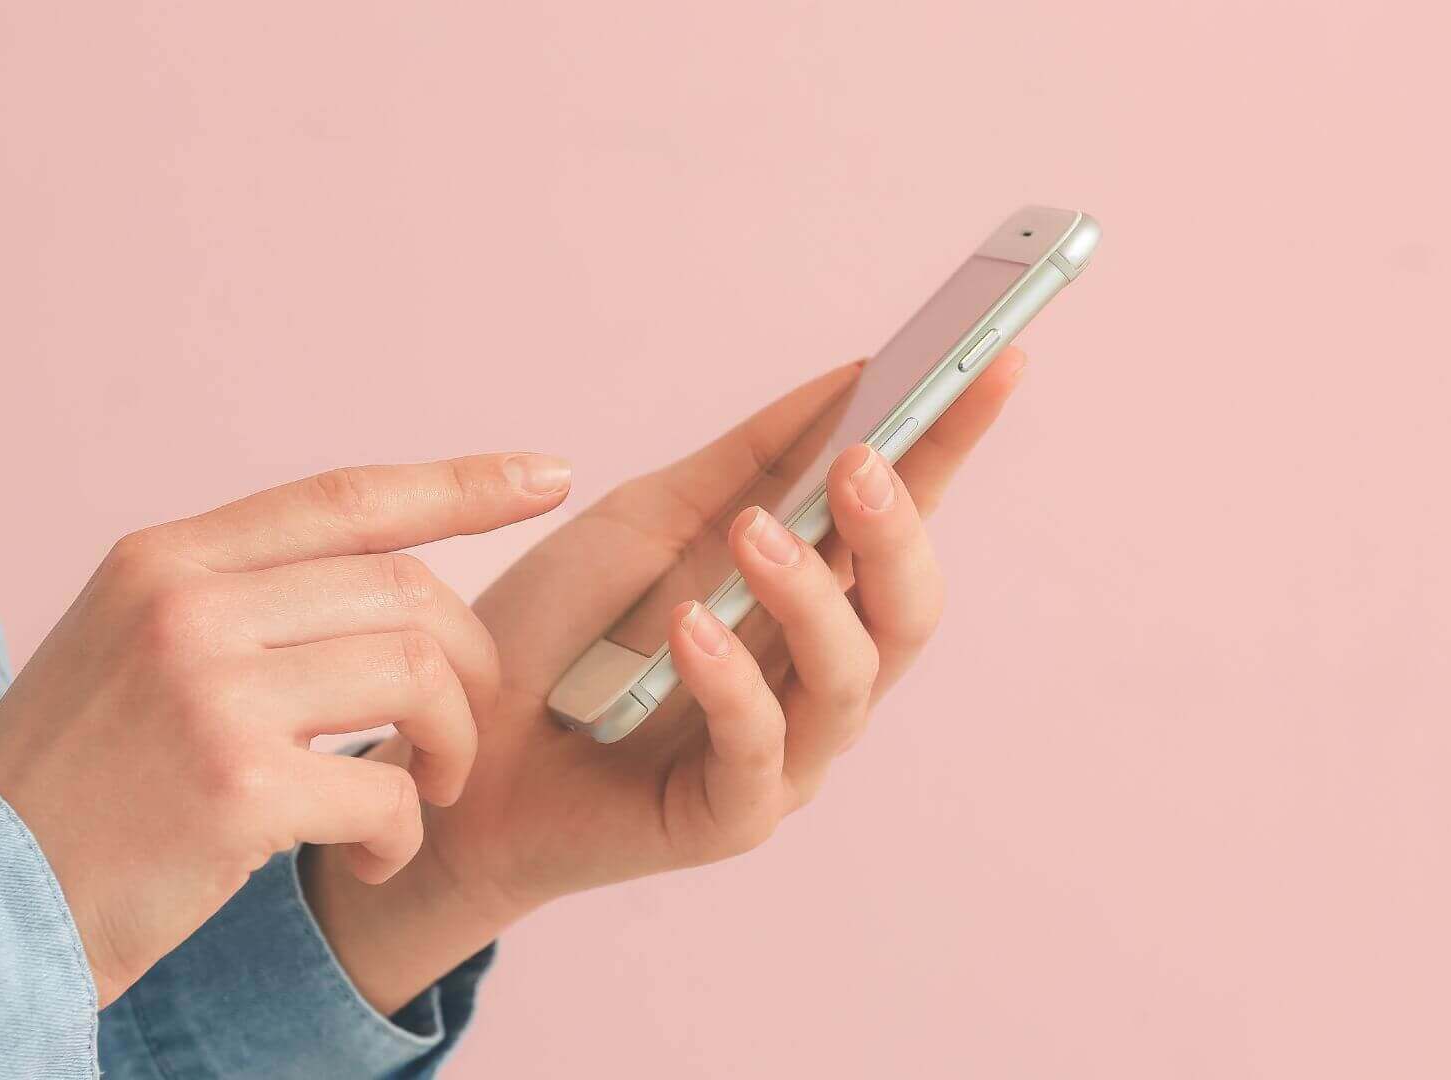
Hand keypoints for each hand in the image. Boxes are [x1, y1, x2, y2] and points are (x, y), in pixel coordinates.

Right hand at [0, 453, 571, 1005]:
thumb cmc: (72, 783)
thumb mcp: (129, 645)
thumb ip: (237, 597)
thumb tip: (381, 579)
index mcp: (165, 558)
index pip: (345, 498)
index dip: (460, 483)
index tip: (548, 474)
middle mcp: (185, 602)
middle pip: (405, 592)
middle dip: (468, 668)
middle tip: (453, 738)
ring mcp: (207, 689)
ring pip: (416, 676)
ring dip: (449, 748)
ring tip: (423, 796)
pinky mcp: (233, 786)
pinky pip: (385, 792)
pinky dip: (401, 835)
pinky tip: (367, 860)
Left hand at [304, 352, 1024, 1010]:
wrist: (455, 748)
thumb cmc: (559, 635)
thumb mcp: (647, 520)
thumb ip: (750, 461)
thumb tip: (852, 375)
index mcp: (808, 596)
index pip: (901, 517)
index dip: (952, 444)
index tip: (995, 361)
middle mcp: (813, 673)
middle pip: (909, 607)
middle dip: (901, 530)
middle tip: (861, 462)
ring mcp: (784, 750)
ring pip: (852, 675)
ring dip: (810, 594)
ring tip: (753, 534)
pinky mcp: (730, 813)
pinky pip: (761, 747)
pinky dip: (732, 680)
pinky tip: (690, 627)